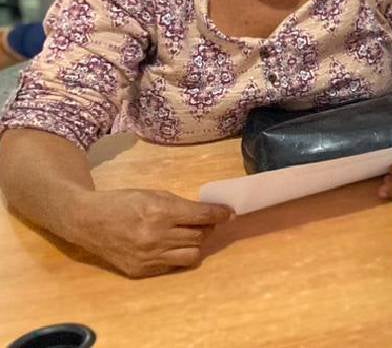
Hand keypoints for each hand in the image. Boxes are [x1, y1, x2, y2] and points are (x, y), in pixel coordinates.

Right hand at [70, 189, 233, 277]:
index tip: (229, 213)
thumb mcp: (153, 194)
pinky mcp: (141, 270)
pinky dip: (177, 255)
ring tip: (188, 235)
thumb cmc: (123, 202)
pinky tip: (170, 245)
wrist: (87, 221)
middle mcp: (156, 237)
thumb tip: (210, 212)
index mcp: (159, 212)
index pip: (201, 216)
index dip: (219, 214)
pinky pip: (173, 265)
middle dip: (206, 227)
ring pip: (192, 254)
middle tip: (204, 222)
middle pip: (200, 236)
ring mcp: (148, 257)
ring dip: (195, 244)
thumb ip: (181, 205)